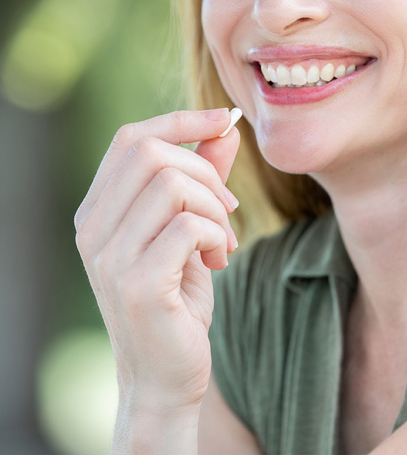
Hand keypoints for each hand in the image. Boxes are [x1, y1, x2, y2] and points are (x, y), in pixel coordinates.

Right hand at [74, 108, 238, 414]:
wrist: (166, 375)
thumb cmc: (178, 298)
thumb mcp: (191, 230)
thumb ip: (203, 178)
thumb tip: (225, 128)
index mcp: (99, 211)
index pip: (132, 139)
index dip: (181, 119)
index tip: (225, 117)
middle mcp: (92, 228)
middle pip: (152, 153)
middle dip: (207, 172)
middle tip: (228, 210)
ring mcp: (109, 257)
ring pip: (173, 185)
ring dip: (215, 208)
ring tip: (224, 241)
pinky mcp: (136, 284)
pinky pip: (187, 226)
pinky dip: (215, 235)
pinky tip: (219, 260)